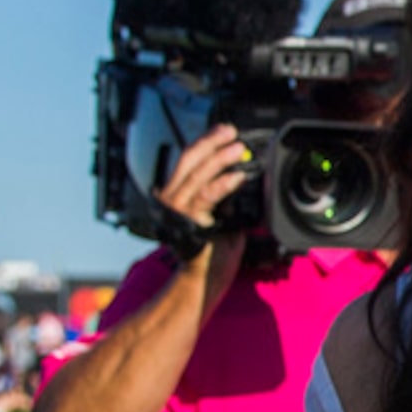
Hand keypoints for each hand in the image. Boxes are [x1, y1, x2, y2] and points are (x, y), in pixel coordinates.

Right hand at [156, 123, 257, 263]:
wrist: (202, 280)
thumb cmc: (212, 253)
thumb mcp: (219, 218)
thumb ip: (223, 199)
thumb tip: (237, 178)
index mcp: (176, 196)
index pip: (188, 161)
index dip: (205, 143)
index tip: (223, 131)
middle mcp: (172, 200)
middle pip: (189, 160)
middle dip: (211, 142)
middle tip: (231, 132)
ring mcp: (179, 210)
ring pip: (197, 174)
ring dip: (220, 158)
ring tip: (239, 149)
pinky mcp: (189, 221)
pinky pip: (207, 197)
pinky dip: (224, 184)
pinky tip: (238, 176)